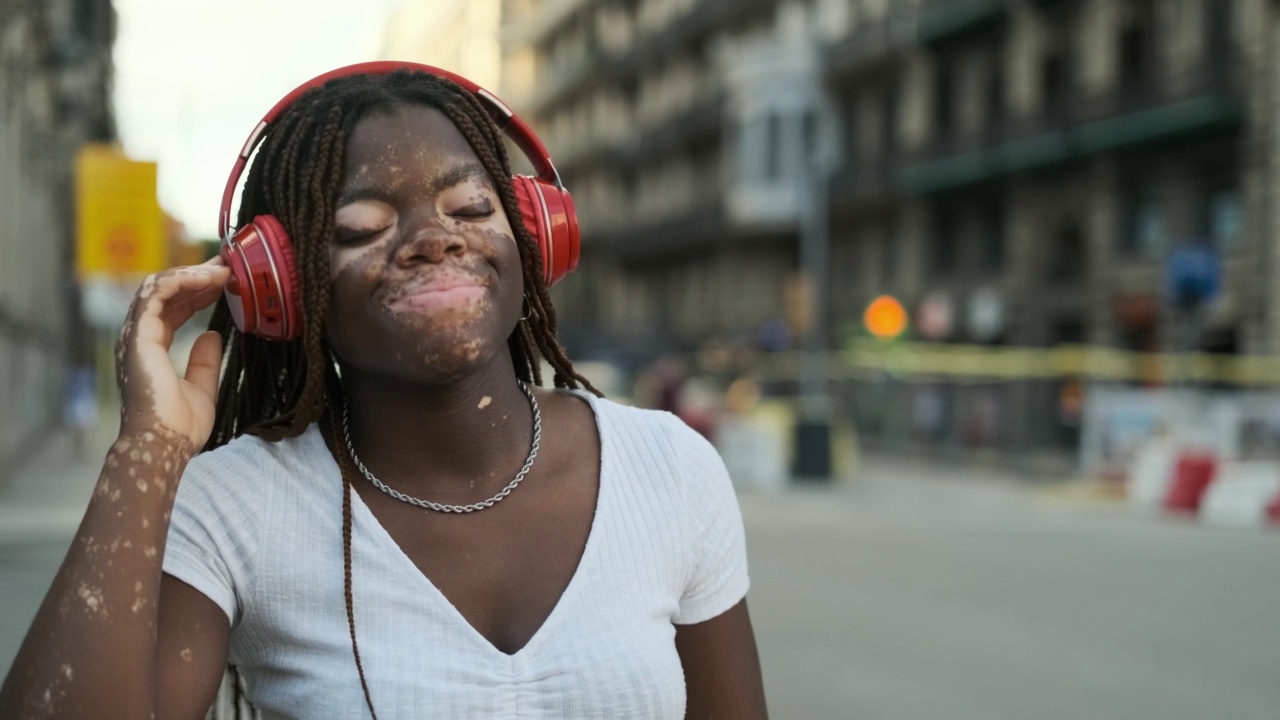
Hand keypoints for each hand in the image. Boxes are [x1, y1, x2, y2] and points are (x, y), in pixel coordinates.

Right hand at [115, 258, 232, 449]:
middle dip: (197, 275)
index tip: (227, 280)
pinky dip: (182, 281)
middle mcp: (140, 338)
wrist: (164, 444)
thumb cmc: (179, 427)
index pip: (173, 308)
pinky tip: (208, 278)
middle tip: (228, 263)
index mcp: (152, 349)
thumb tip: (212, 335)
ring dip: (192, 274)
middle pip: (166, 293)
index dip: (198, 291)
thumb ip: (205, 362)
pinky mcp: (138, 335)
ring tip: (223, 268)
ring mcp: (136, 335)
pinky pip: (156, 294)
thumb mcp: (203, 389)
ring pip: (158, 287)